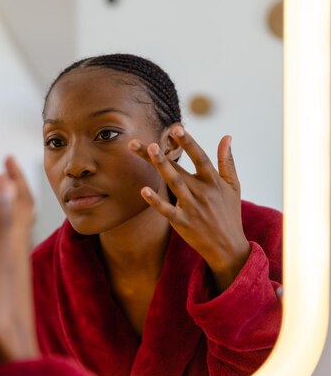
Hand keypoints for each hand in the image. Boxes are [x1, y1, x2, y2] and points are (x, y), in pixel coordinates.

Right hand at [0, 157, 38, 363]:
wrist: (7, 347)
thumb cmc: (2, 306)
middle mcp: (14, 248)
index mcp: (16, 241)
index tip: (7, 158)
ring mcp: (6, 264)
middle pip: (7, 209)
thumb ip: (4, 220)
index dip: (14, 178)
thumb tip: (6, 181)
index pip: (19, 200)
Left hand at [129, 126, 250, 291]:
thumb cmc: (229, 213)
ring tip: (148, 151)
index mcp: (214, 182)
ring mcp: (192, 208)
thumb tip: (227, 136)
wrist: (228, 247)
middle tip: (147, 141)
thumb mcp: (233, 186)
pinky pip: (167, 210)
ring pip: (174, 184)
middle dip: (163, 154)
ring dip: (160, 167)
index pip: (200, 158)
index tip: (176, 128)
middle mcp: (203, 192)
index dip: (189, 143)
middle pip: (179, 169)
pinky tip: (143, 191)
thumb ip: (227, 161)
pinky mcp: (183, 223)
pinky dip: (156, 202)